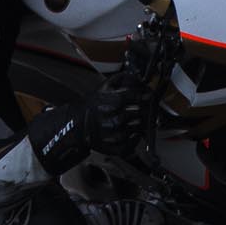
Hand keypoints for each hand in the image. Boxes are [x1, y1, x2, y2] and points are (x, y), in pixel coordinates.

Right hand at [27, 72, 149, 172]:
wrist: (78, 122)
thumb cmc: (94, 104)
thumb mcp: (104, 87)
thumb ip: (122, 79)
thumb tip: (138, 77)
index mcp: (112, 102)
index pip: (134, 97)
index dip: (142, 96)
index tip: (148, 96)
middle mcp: (114, 119)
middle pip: (139, 113)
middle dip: (144, 109)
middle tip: (146, 108)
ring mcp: (113, 134)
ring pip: (137, 128)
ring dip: (140, 124)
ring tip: (138, 119)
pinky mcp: (112, 147)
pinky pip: (129, 146)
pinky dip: (134, 140)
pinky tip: (133, 133)